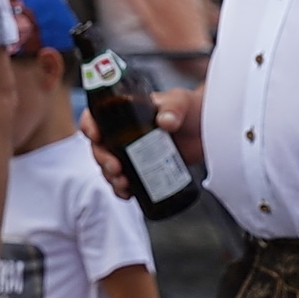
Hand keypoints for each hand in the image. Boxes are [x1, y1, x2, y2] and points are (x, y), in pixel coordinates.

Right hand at [81, 86, 204, 200]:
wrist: (209, 129)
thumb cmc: (192, 108)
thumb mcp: (181, 102)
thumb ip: (174, 108)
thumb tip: (166, 123)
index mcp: (126, 111)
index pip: (97, 115)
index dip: (90, 125)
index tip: (97, 136)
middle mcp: (124, 132)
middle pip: (100, 147)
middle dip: (103, 160)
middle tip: (116, 168)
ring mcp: (132, 151)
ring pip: (109, 166)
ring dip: (111, 178)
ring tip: (124, 185)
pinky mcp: (143, 168)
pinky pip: (124, 180)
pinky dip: (122, 189)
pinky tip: (128, 195)